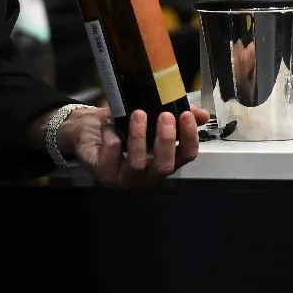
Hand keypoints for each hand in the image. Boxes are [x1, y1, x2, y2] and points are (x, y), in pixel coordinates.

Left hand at [61, 106, 209, 187]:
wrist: (89, 129)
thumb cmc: (123, 125)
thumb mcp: (151, 115)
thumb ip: (177, 115)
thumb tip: (202, 114)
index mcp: (164, 159)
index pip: (186, 156)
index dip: (189, 137)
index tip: (186, 115)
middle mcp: (148, 174)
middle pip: (165, 166)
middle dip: (166, 140)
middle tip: (165, 116)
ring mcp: (126, 178)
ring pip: (138, 165)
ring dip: (139, 138)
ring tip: (138, 114)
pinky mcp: (104, 174)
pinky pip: (111, 162)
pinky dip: (112, 141)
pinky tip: (111, 127)